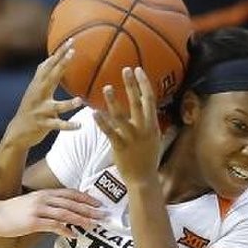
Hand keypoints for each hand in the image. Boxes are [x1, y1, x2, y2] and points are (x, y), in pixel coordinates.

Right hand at [0, 188, 104, 238]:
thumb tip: (64, 216)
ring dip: (81, 219)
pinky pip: (53, 225)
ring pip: (65, 213)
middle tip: (103, 215)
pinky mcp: (33, 222)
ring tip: (93, 225)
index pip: (70, 193)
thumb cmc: (13, 211)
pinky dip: (65, 230)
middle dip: (89, 209)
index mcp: (44, 193)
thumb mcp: (32, 203)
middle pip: (71, 203)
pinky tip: (74, 235)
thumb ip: (47, 206)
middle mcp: (43, 199)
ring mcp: (38, 210)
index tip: (98, 203)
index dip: (85, 198)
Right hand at [6, 39, 83, 147]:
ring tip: (79, 100)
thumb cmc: (31, 109)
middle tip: (72, 52)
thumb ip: (43, 76)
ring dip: (68, 104)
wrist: (17, 132)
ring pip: (55, 107)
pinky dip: (68, 125)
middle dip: (62, 64)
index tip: (71, 41)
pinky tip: (79, 125)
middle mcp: (37, 95)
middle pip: (51, 77)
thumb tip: (52, 58)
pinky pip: (57, 125)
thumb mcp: (34, 90)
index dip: (59, 53)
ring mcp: (40, 111)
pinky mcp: (42, 125)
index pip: (49, 65)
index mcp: (37, 86)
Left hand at [93, 67, 161, 184]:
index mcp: (152, 124)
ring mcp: (132, 137)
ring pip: (121, 116)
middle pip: (138, 103)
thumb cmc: (147, 157)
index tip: (138, 69)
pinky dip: (102, 122)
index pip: (150, 99)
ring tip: (106, 87)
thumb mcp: (153, 137)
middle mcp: (143, 128)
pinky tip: (94, 113)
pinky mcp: (120, 147)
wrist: (143, 179)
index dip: (144, 84)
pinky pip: (109, 132)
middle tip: (126, 69)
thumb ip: (148, 121)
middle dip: (132, 85)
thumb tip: (147, 106)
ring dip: (114, 101)